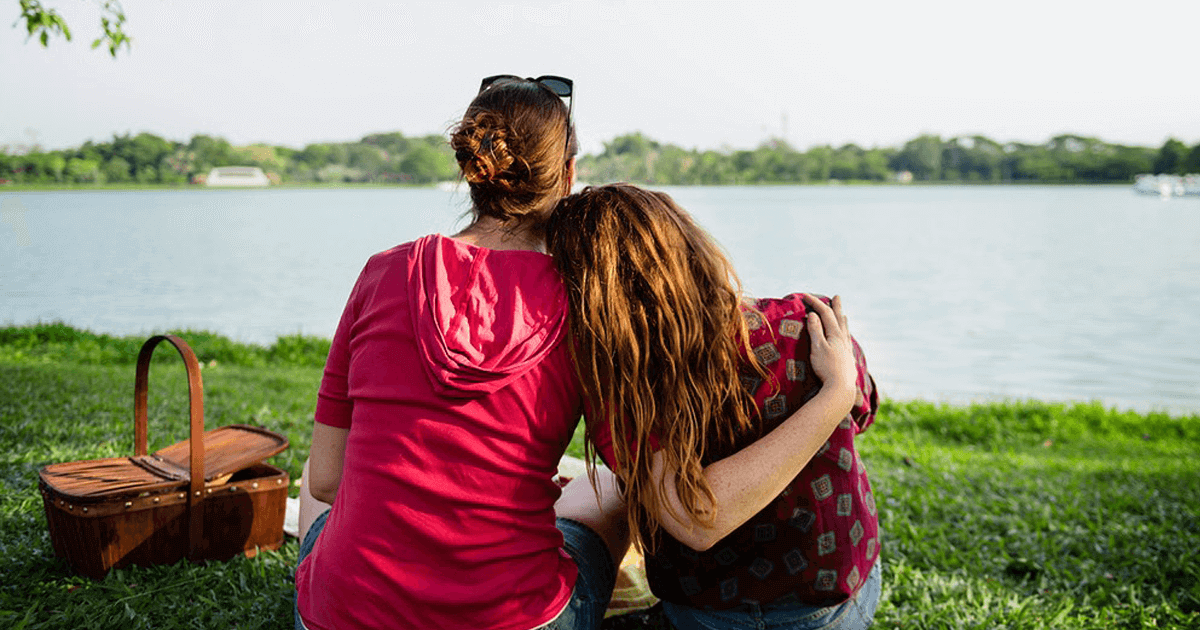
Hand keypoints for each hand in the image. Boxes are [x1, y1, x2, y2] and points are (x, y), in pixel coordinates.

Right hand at [802, 294, 857, 408]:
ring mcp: (847, 350)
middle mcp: (843, 340)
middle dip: (836, 307)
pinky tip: (846, 339)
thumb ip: (815, 330)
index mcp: (835, 335)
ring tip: (843, 315)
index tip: (805, 296)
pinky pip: (847, 341)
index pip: (825, 314)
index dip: (816, 303)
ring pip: (845, 330)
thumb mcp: (817, 348)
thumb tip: (813, 315)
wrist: (840, 389)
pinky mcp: (847, 360)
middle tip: (837, 297)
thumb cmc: (826, 368)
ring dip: (842, 320)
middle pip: (839, 319)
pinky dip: (845, 334)